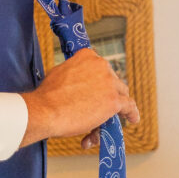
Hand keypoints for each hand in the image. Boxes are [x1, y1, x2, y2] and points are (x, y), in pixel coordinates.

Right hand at [20, 48, 139, 147]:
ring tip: (101, 121)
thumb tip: (78, 79)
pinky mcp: (114, 102)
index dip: (100, 81)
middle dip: (107, 94)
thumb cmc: (48, 95)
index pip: (101, 68)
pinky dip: (131, 113)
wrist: (45, 111)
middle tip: (95, 108)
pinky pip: (128, 107)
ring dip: (113, 107)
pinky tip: (133, 119)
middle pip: (113, 82)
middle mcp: (102, 66)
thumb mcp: (59, 72)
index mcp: (88, 56)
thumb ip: (74, 72)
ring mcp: (109, 84)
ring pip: (120, 95)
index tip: (97, 89)